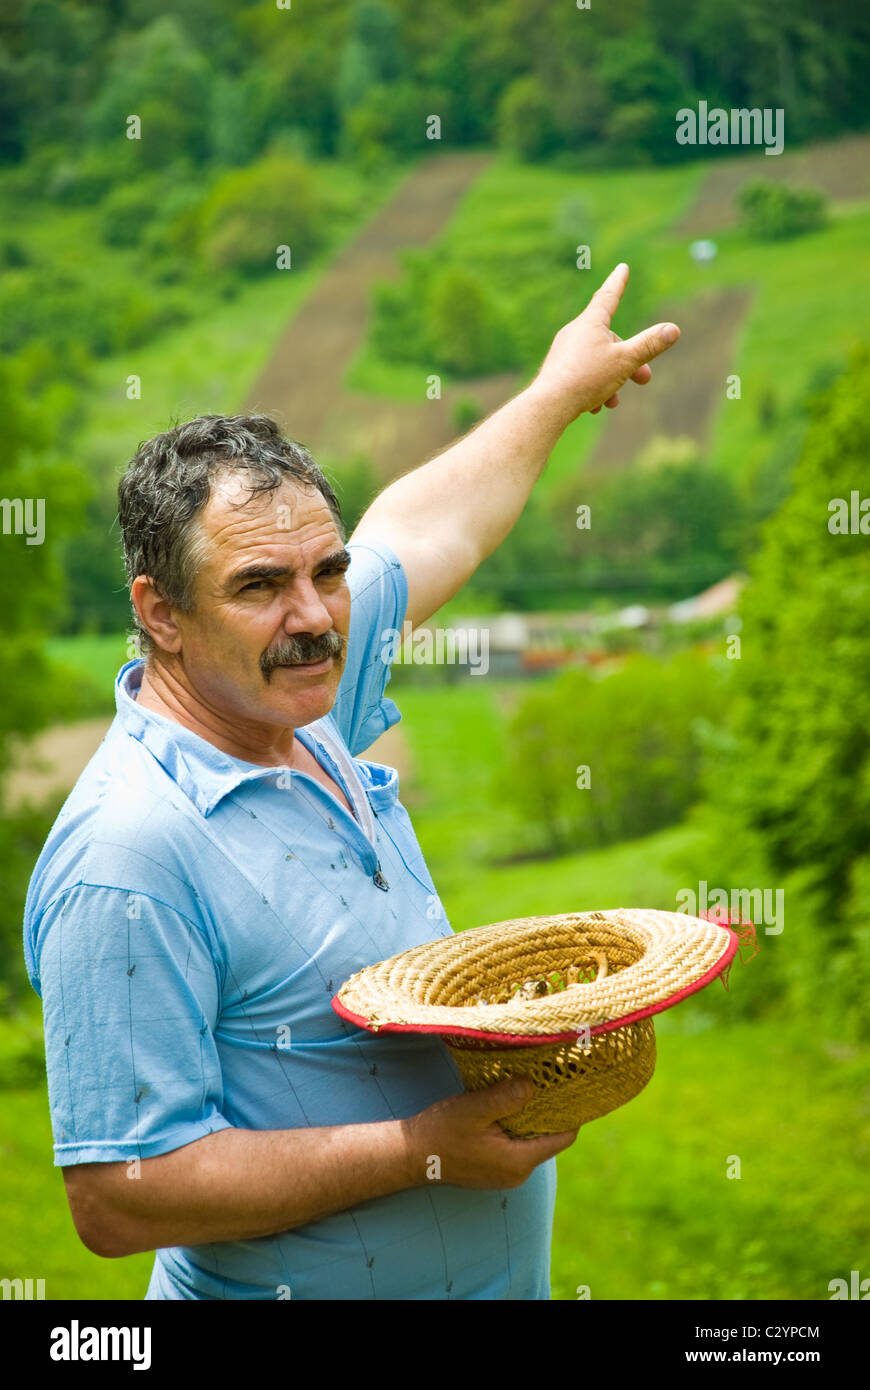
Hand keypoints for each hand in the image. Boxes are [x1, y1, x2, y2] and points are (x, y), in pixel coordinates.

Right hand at [400, 1077, 579, 1189]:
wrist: (411, 1154)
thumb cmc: (441, 1132)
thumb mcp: (474, 1109)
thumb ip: (505, 1098)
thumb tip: (533, 1084)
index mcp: (519, 1162)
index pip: (563, 1138)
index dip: (571, 1112)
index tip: (574, 1085)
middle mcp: (518, 1172)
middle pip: (549, 1138)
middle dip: (550, 1110)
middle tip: (552, 1078)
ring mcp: (506, 1172)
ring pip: (531, 1139)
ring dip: (531, 1116)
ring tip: (531, 1085)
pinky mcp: (494, 1168)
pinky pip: (516, 1143)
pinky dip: (517, 1124)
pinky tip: (509, 1103)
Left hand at [530, 263, 679, 421]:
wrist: (549, 405)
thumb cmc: (587, 378)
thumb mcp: (625, 361)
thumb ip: (650, 345)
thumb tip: (674, 329)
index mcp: (591, 323)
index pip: (609, 296)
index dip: (619, 282)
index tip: (622, 268)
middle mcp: (574, 332)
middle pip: (610, 340)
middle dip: (629, 360)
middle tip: (644, 379)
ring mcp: (564, 352)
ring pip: (597, 361)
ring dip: (612, 380)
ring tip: (614, 401)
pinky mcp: (557, 371)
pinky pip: (582, 375)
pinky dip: (594, 388)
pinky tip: (595, 407)